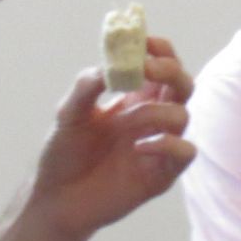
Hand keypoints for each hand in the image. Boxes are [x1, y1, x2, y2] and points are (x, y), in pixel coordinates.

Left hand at [25, 36, 197, 240]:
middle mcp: (150, 119)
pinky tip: (137, 148)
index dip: (160, 50)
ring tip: (126, 122)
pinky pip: (185, 152)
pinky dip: (167, 144)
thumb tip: (109, 66)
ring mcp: (158, 146)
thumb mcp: (68, 114)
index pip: (161, 66)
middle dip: (170, 70)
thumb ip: (87, 86)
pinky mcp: (161, 175)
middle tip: (146, 67)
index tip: (145, 42)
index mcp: (133, 99)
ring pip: (184, 115)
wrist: (55, 199)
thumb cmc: (63, 155)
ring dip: (156, 111)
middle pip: (182, 85)